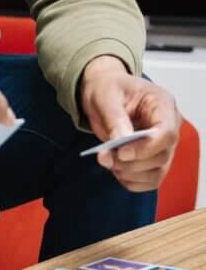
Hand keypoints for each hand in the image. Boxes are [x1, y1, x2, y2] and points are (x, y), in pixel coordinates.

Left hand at [79, 55, 181, 191]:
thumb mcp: (106, 96)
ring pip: (157, 172)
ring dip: (130, 173)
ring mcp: (161, 145)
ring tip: (107, 161)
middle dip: (131, 162)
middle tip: (104, 157)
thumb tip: (121, 141)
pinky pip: (149, 180)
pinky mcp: (152, 158)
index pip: (167, 133)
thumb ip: (115, 118)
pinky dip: (131, 181)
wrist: (102, 91)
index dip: (146, 147)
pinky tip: (115, 170)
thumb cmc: (107, 88)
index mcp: (162, 105)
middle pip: (161, 156)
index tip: (121, 152)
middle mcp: (168, 126)